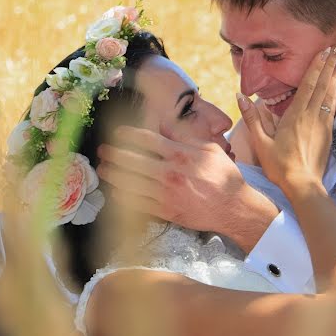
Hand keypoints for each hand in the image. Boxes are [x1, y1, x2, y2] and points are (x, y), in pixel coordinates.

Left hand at [96, 128, 278, 250]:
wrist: (233, 207)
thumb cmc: (224, 176)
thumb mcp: (209, 149)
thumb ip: (185, 136)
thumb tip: (164, 123)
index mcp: (180, 154)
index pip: (147, 139)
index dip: (128, 134)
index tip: (118, 133)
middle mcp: (170, 173)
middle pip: (132, 160)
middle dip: (112, 154)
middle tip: (102, 151)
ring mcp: (166, 194)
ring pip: (130, 183)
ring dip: (112, 175)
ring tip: (103, 170)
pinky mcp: (165, 211)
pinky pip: (138, 204)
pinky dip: (124, 197)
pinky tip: (116, 191)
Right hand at [237, 44, 335, 194]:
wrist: (303, 185)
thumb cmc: (280, 166)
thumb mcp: (261, 142)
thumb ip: (252, 117)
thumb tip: (240, 96)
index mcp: (295, 116)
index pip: (308, 84)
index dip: (316, 66)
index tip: (324, 50)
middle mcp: (312, 116)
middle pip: (323, 84)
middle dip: (330, 63)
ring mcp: (322, 124)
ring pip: (330, 93)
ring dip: (335, 74)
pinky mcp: (328, 133)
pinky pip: (332, 106)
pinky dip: (335, 92)